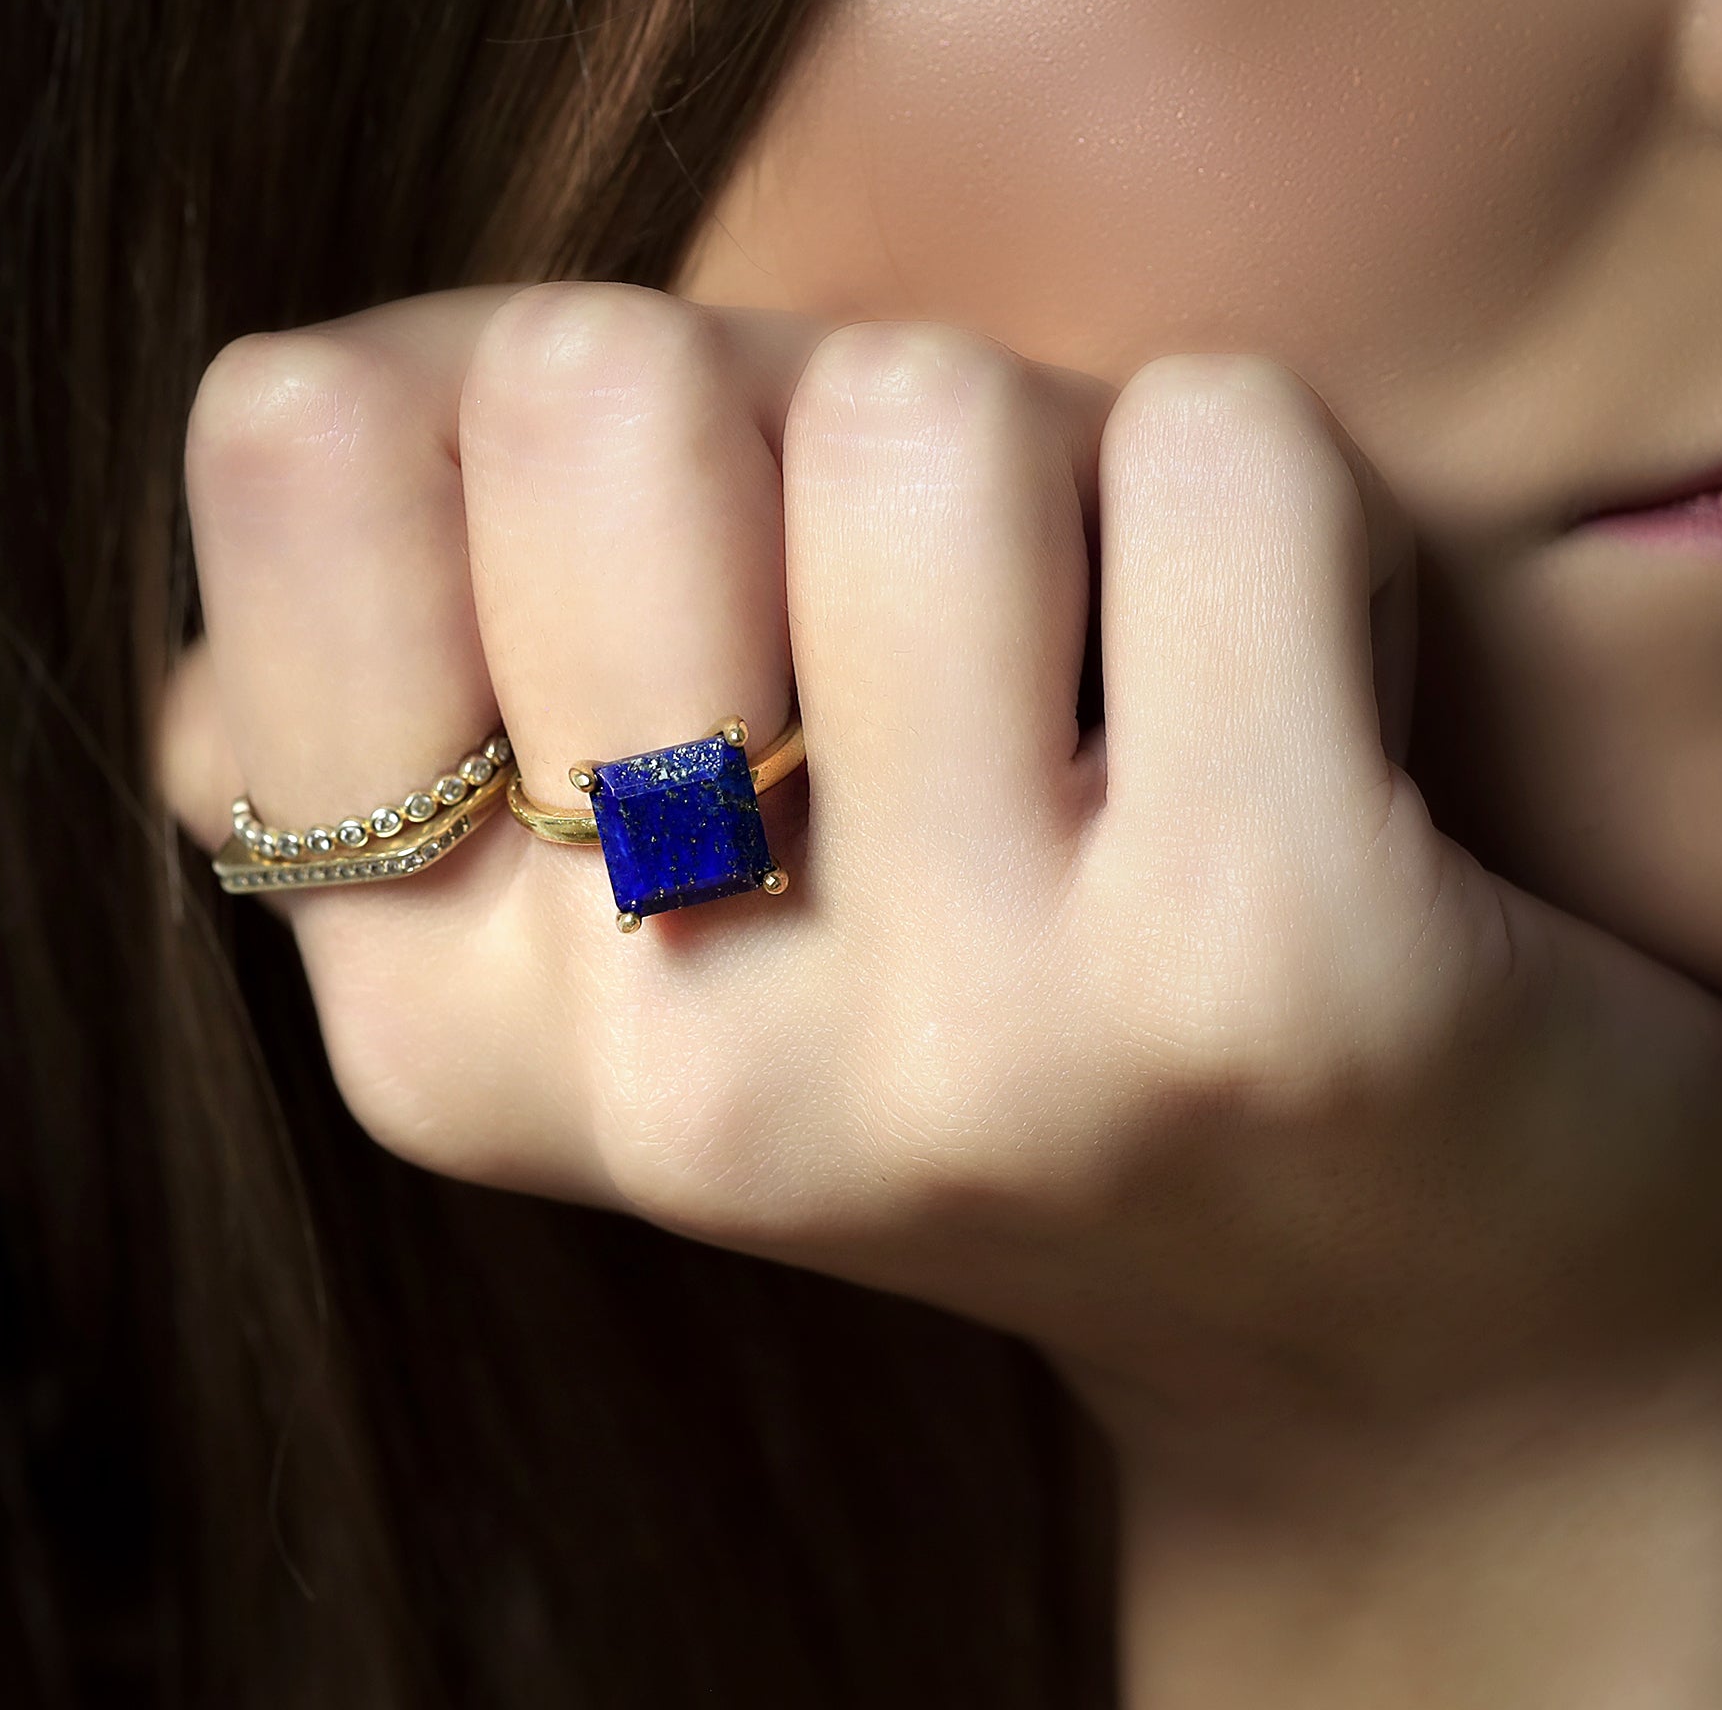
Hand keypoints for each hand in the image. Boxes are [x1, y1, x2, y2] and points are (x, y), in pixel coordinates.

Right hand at [163, 281, 1721, 1704]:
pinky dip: (1301, 511)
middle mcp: (660, 1066)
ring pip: (922, 406)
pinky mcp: (1256, 969)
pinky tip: (1325, 723)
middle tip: (967, 628)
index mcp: (445, 1027)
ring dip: (1072, 470)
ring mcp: (957, 1039)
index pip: (303, 439)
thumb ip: (442, 646)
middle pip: (605, 380)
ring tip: (1146, 689)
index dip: (548, 405)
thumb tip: (293, 415)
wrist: (1428, 1341)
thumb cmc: (1029, 1009)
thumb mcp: (668, 880)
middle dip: (815, 417)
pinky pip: (1216, 450)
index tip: (717, 580)